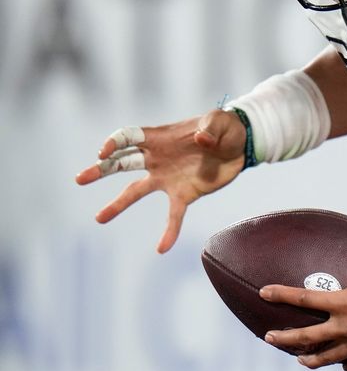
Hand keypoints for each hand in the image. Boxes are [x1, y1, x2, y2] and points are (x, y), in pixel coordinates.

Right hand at [75, 109, 247, 252]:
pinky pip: (173, 215)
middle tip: (80, 179)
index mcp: (161, 138)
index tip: (104, 153)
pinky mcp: (184, 194)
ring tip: (100, 218)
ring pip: (136, 191)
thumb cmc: (225, 128)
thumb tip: (201, 138)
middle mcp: (158, 159)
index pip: (130, 137)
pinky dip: (169, 231)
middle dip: (101, 169)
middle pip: (122, 163)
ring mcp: (168, 178)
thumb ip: (210, 129)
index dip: (115, 142)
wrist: (241, 145)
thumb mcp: (220, 122)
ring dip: (118, 204)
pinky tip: (162, 248)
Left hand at [261, 221, 346, 370]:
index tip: (264, 293)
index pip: (304, 299)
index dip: (281, 295)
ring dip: (310, 358)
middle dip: (283, 338)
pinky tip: (343, 361)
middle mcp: (346, 327)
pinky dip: (345, 362)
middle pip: (305, 338)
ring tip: (301, 359)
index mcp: (345, 302)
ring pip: (324, 358)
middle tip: (270, 337)